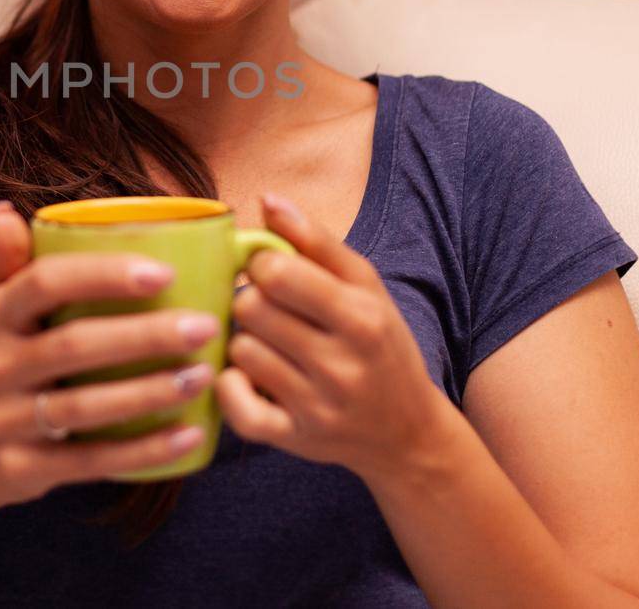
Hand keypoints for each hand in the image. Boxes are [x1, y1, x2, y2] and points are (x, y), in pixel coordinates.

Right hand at [0, 200, 219, 512]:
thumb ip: (10, 264)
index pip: (44, 283)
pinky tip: (188, 437)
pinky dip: (143, 451)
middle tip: (206, 327)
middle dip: (145, 335)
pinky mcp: (22, 470)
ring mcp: (4, 421)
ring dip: (150, 392)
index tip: (167, 273)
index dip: (104, 276)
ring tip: (204, 376)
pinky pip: (90, 461)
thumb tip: (6, 210)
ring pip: (85, 407)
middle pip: (74, 345)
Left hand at [216, 191, 454, 484]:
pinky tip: (248, 378)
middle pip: (251, 308)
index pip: (277, 272)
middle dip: (252, 301)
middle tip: (270, 311)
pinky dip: (231, 387)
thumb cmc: (380, 345)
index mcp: (362, 317)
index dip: (262, 264)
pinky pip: (236, 406)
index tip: (273, 272)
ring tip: (269, 344)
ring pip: (240, 350)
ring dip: (246, 342)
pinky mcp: (294, 439)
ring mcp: (317, 407)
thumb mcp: (365, 287)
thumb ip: (316, 240)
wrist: (407, 432)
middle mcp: (342, 365)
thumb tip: (267, 199)